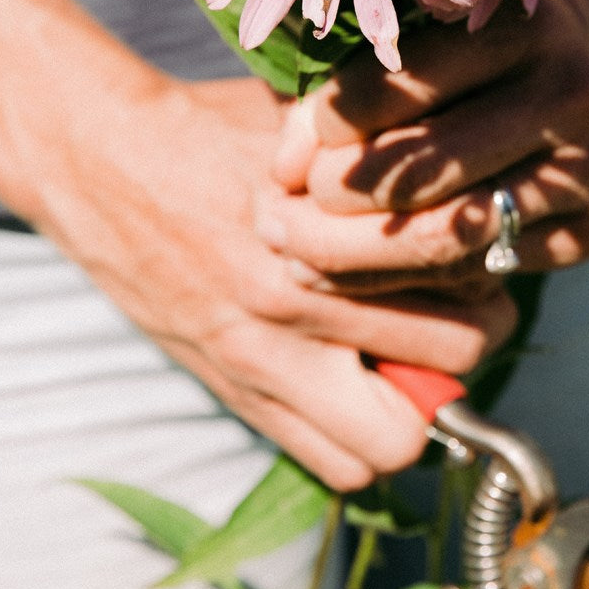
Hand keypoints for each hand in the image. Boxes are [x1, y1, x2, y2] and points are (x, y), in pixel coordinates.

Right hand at [26, 73, 515, 489]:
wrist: (101, 164)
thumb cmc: (212, 131)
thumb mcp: (300, 124)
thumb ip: (380, 152)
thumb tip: (464, 170)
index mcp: (318, 228)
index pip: (454, 274)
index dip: (487, 267)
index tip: (482, 255)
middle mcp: (295, 305)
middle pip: (448, 361)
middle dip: (473, 340)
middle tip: (464, 312)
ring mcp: (262, 363)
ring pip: (390, 442)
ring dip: (420, 409)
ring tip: (413, 361)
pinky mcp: (237, 394)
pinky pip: (331, 464)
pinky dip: (363, 443)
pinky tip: (362, 388)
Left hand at [264, 0, 588, 292]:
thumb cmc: (505, 44)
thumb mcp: (445, 30)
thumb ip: (358, 81)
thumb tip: (283, 167)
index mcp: (522, 27)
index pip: (393, 86)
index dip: (320, 129)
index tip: (286, 154)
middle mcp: (569, 94)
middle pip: (419, 171)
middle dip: (329, 204)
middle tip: (276, 217)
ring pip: (450, 235)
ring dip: (358, 256)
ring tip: (300, 254)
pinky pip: (484, 271)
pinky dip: (413, 281)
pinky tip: (365, 273)